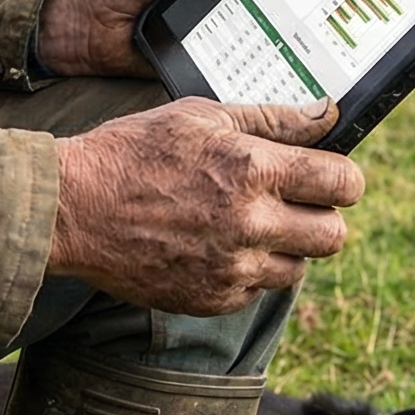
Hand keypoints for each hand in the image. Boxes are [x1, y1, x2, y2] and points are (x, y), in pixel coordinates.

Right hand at [45, 97, 362, 314]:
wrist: (72, 209)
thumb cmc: (133, 151)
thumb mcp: (202, 115)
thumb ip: (273, 119)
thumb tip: (327, 114)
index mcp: (251, 169)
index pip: (342, 182)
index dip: (343, 177)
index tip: (329, 175)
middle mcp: (248, 225)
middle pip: (334, 235)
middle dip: (321, 215)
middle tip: (293, 201)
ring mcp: (231, 270)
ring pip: (299, 267)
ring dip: (285, 246)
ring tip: (245, 222)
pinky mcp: (211, 300)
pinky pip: (258, 290)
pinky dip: (248, 269)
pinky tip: (213, 243)